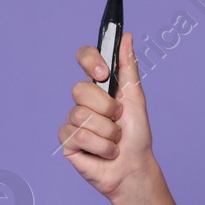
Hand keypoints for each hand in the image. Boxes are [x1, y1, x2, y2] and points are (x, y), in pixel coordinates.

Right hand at [58, 31, 155, 200]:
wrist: (134, 168)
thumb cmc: (137, 135)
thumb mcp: (136, 98)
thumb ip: (128, 68)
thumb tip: (127, 36)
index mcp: (100, 85)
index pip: (85, 58)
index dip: (90, 61)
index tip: (104, 74)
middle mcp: (83, 100)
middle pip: (80, 89)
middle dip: (106, 108)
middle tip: (118, 119)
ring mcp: (73, 120)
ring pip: (81, 115)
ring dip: (107, 132)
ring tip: (114, 141)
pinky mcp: (68, 141)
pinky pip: (78, 135)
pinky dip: (99, 146)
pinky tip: (105, 153)